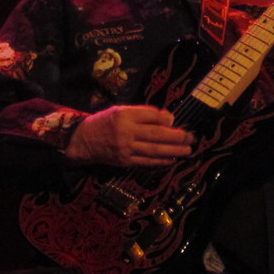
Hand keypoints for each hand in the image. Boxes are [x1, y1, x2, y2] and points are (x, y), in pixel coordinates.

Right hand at [65, 105, 192, 166]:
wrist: (82, 140)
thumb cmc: (106, 122)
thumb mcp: (121, 110)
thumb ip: (144, 113)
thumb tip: (169, 119)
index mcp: (125, 115)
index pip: (151, 116)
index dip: (166, 119)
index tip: (176, 121)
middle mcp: (126, 131)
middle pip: (156, 134)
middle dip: (176, 137)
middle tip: (191, 138)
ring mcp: (125, 148)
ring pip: (154, 150)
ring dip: (173, 151)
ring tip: (187, 150)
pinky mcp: (124, 161)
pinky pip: (146, 162)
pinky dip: (160, 161)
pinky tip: (172, 160)